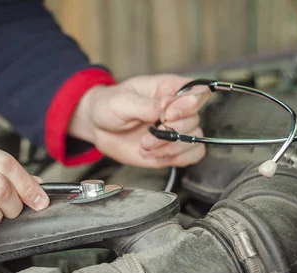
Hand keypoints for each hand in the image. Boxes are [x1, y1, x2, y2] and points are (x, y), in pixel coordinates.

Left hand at [69, 74, 210, 167]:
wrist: (98, 127)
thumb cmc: (109, 106)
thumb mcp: (121, 102)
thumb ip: (145, 105)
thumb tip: (166, 107)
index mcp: (169, 88)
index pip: (198, 92)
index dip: (189, 105)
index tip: (168, 115)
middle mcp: (177, 109)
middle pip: (195, 119)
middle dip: (171, 132)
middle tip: (147, 137)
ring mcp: (176, 129)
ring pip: (194, 141)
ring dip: (170, 149)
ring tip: (144, 147)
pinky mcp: (172, 148)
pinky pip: (191, 156)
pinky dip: (176, 159)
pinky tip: (154, 156)